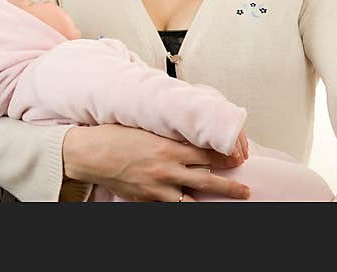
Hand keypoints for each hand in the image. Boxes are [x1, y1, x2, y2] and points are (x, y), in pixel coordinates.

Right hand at [62, 124, 249, 201]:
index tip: (239, 158)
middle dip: (230, 186)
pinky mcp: (147, 201)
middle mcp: (167, 170)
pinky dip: (181, 207)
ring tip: (226, 206)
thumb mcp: (145, 127)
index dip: (226, 157)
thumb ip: (168, 134)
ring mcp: (158, 189)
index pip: (207, 154)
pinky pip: (170, 208)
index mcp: (168, 148)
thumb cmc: (115, 135)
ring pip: (192, 201)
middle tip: (246, 189)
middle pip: (207, 181)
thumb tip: (187, 133)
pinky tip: (191, 206)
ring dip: (210, 203)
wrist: (91, 155)